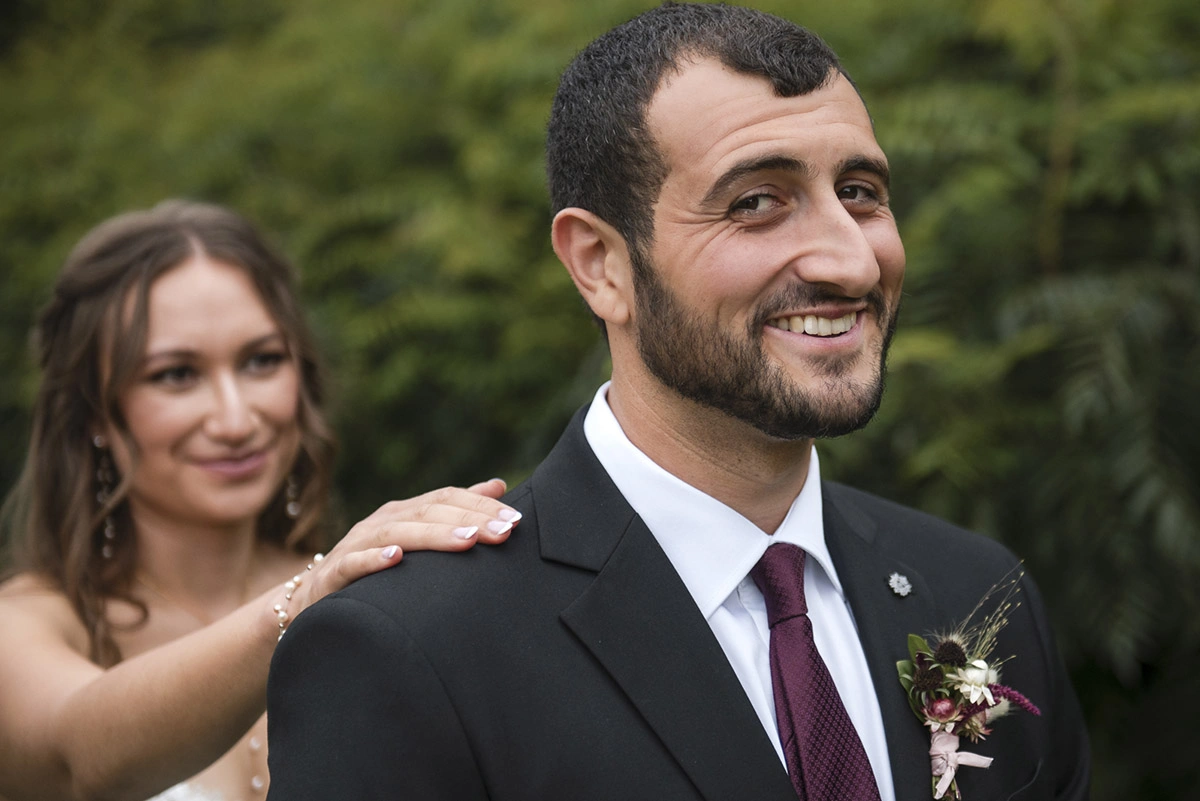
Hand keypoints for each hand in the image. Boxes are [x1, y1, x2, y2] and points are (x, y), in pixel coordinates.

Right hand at [281, 479, 518, 620]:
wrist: (309, 605)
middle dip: (469, 520)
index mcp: (404, 513)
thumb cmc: (374, 573)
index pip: (446, 499)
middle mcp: (381, 522)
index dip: (481, 506)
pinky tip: (396, 560)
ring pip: (396, 533)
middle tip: (504, 533)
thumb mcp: (417, 540)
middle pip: (428, 512)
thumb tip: (499, 486)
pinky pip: (352, 565)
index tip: (517, 521)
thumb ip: (455, 512)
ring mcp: (355, 546)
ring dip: (433, 536)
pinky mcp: (331, 576)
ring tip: (466, 542)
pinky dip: (373, 560)